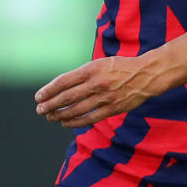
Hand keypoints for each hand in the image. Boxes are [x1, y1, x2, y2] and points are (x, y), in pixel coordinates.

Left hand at [35, 55, 159, 127]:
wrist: (147, 74)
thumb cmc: (121, 67)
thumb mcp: (100, 63)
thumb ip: (83, 74)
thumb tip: (62, 87)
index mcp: (92, 69)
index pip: (64, 81)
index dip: (49, 90)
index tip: (39, 96)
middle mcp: (97, 83)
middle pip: (67, 97)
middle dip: (50, 105)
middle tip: (40, 110)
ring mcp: (105, 97)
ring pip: (76, 110)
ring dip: (60, 115)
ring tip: (50, 117)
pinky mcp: (112, 109)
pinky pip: (90, 118)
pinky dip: (75, 122)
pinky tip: (66, 123)